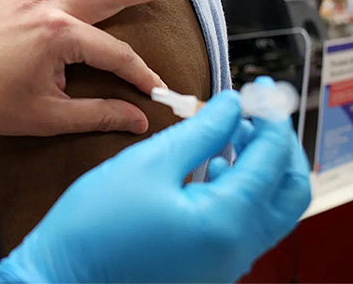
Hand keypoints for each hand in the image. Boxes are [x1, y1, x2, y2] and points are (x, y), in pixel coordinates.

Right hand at [0, 90, 311, 282]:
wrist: (63, 276)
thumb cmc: (96, 226)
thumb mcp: (149, 163)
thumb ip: (200, 132)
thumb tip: (232, 106)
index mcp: (227, 222)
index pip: (272, 159)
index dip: (272, 116)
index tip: (262, 88)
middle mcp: (237, 250)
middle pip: (290, 192)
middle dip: (279, 146)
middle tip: (259, 112)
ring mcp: (225, 264)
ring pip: (269, 209)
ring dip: (259, 166)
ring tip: (230, 131)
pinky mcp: (208, 267)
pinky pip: (243, 225)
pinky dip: (240, 189)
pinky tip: (213, 165)